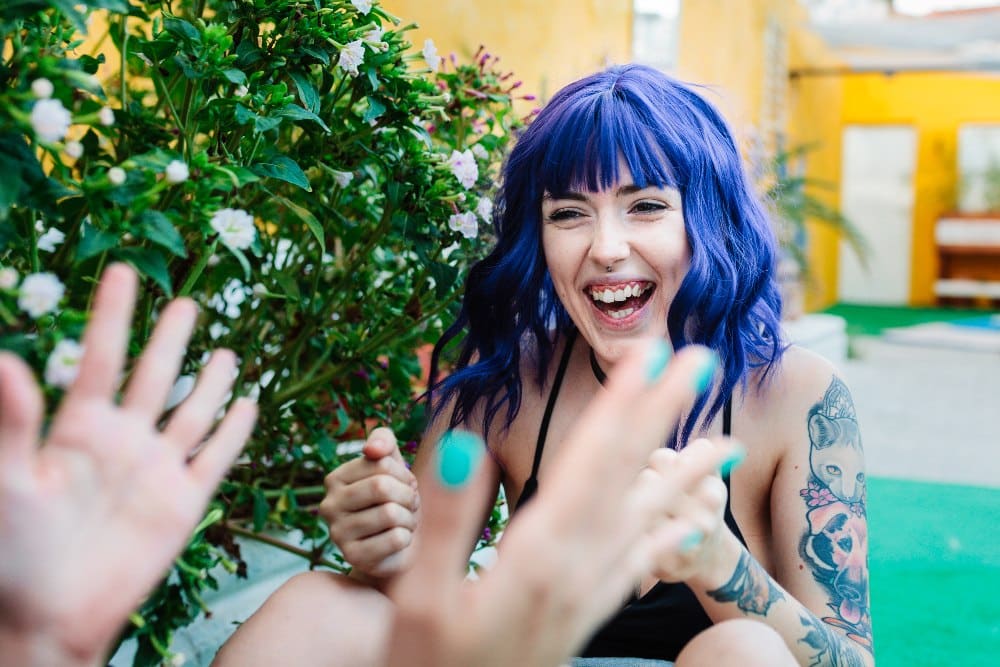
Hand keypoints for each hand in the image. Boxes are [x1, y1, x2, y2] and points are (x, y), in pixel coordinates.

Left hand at [0, 264, 256, 666]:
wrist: (50, 617)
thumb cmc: (12, 554)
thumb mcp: (8, 482)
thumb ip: (12, 422)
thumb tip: (4, 358)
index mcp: (78, 429)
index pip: (102, 357)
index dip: (114, 314)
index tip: (124, 271)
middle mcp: (122, 441)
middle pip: (155, 376)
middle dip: (170, 338)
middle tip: (188, 302)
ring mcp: (156, 470)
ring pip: (191, 412)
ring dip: (209, 382)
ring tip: (226, 350)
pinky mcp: (183, 502)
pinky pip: (214, 458)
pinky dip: (233, 432)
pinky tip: (246, 406)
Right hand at [320, 427, 419, 579]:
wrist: (395, 546)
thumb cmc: (394, 499)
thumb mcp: (391, 464)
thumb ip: (383, 441)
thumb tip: (372, 448)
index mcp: (335, 478)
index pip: (381, 463)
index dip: (403, 474)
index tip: (404, 484)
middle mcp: (329, 505)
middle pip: (382, 487)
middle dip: (407, 495)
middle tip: (409, 504)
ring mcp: (338, 534)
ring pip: (391, 514)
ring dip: (409, 518)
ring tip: (404, 522)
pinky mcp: (353, 557)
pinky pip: (395, 539)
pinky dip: (407, 538)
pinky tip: (399, 540)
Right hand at [387, 341, 735, 666]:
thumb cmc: (430, 663)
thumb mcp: (418, 597)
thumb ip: (444, 523)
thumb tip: (461, 446)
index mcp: (537, 556)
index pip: (588, 462)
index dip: (620, 405)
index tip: (651, 357)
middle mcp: (577, 569)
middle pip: (627, 476)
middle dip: (663, 413)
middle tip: (700, 360)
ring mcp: (590, 592)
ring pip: (647, 521)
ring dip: (685, 475)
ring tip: (726, 443)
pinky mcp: (590, 611)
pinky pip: (642, 566)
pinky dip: (670, 537)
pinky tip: (692, 524)